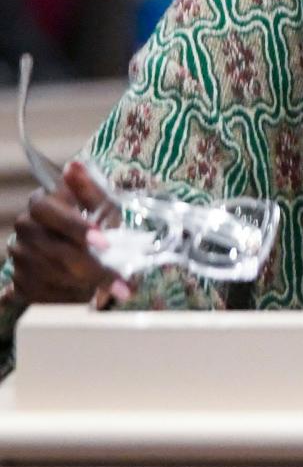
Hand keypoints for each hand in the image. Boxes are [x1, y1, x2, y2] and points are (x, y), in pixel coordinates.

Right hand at [11, 161, 128, 305]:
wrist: (84, 249)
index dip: (75, 227)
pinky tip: (93, 297)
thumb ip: (89, 188)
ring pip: (49, 276)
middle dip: (91, 268)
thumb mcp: (101, 203)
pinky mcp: (20, 283)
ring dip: (84, 286)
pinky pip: (42, 296)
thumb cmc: (95, 221)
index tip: (103, 242)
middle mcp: (24, 229)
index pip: (47, 211)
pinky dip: (71, 300)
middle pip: (52, 250)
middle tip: (120, 282)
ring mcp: (19, 257)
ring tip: (114, 290)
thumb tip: (73, 166)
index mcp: (40, 204)